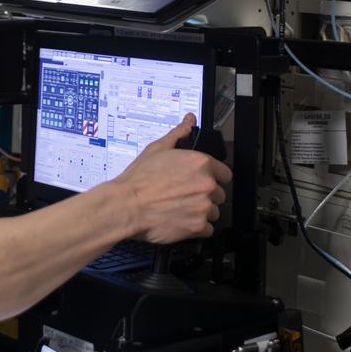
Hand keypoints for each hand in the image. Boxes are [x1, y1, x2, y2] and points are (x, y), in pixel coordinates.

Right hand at [113, 113, 231, 244]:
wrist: (125, 206)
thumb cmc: (138, 179)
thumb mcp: (157, 149)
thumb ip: (178, 134)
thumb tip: (189, 121)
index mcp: (201, 163)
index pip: (225, 174)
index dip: (212, 178)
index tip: (200, 182)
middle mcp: (207, 184)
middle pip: (218, 194)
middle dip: (204, 196)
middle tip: (184, 196)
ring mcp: (204, 207)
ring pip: (213, 213)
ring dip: (201, 212)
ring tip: (180, 209)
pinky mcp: (197, 227)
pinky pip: (207, 230)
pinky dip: (196, 228)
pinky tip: (180, 221)